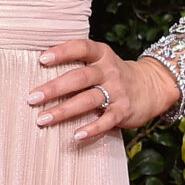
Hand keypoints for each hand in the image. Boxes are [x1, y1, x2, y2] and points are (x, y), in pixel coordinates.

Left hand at [27, 37, 181, 141]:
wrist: (153, 86)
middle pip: (79, 78)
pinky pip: (106, 121)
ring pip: (88, 100)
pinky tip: (76, 136)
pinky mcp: (123, 111)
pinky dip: (91, 129)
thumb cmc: (114, 75)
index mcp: (101, 55)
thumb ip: (79, 63)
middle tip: (32, 98)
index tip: (42, 59)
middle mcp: (109, 71)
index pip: (81, 48)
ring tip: (42, 119)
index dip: (62, 52)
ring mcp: (117, 91)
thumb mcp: (101, 61)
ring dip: (63, 111)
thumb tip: (38, 68)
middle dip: (54, 88)